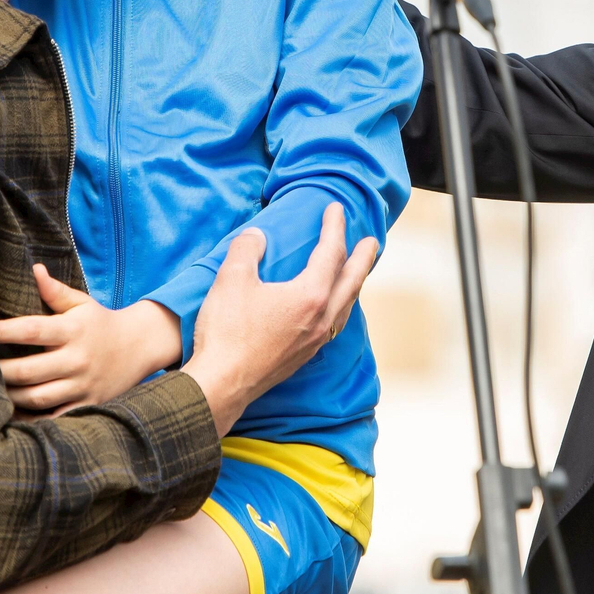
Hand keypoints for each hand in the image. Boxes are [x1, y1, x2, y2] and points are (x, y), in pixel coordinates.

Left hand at [0, 267, 182, 412]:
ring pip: (38, 397)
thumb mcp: (82, 304)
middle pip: (29, 370)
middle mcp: (77, 358)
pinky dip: (33, 418)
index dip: (3, 331)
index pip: (31, 330)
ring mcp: (83, 384)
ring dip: (10, 396)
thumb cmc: (101, 323)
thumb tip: (34, 269)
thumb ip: (55, 291)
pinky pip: (55, 416)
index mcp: (72, 330)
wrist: (141, 346)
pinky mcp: (88, 403)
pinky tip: (13, 413)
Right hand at [185, 204, 377, 437]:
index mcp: (311, 296)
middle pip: (351, 282)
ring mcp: (315, 341)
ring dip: (353, 284)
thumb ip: (247, 249)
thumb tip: (257, 236)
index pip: (330, 253)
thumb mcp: (231, 279)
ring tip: (354, 273)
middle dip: (362, 259)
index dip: (334, 227)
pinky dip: (339, 306)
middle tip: (372, 242)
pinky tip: (330, 310)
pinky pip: (334, 324)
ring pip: (345, 306)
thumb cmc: (227, 332)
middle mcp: (322, 319)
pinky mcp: (303, 357)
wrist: (221, 385)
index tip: (336, 209)